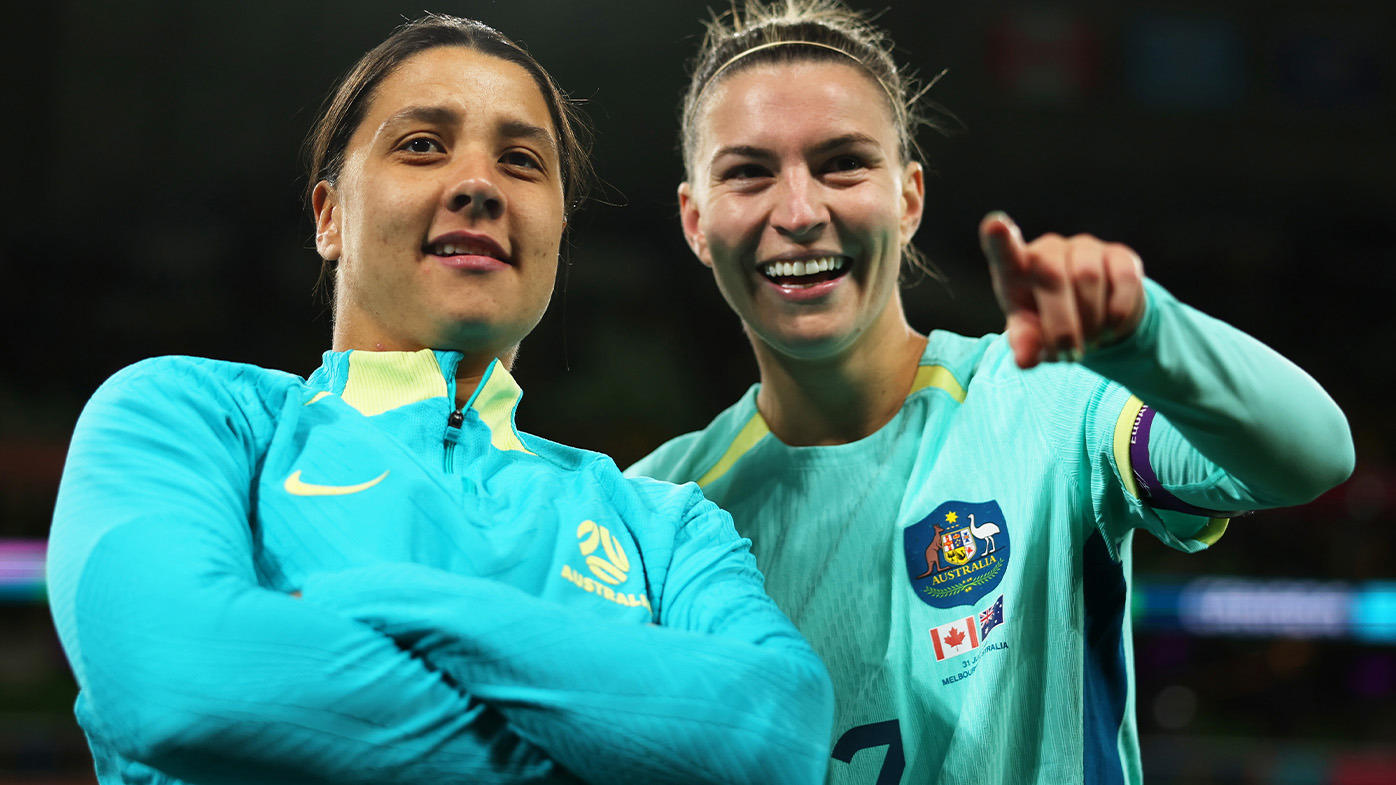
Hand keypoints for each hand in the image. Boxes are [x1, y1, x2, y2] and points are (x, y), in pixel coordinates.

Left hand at [979, 211, 1146, 368]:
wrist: (1095, 321)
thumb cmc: (1049, 323)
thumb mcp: (1031, 336)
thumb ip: (1024, 343)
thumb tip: (1024, 360)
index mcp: (1016, 269)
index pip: (1005, 252)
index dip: (999, 239)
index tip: (996, 224)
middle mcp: (1048, 249)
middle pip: (1052, 277)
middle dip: (1062, 324)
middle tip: (1068, 352)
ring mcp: (1085, 247)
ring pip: (1089, 278)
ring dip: (1090, 321)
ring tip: (1088, 339)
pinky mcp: (1119, 255)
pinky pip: (1123, 280)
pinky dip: (1117, 313)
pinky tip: (1109, 326)